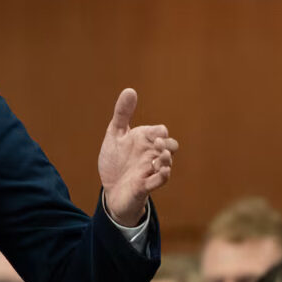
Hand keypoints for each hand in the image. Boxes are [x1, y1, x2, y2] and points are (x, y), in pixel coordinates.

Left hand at [97, 88, 177, 225]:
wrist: (110, 191)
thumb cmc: (115, 162)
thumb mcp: (115, 134)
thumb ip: (122, 114)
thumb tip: (130, 90)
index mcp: (145, 141)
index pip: (161, 131)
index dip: (159, 131)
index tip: (153, 134)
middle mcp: (151, 155)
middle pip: (171, 146)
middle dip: (168, 144)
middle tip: (157, 144)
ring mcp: (149, 171)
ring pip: (167, 164)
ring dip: (166, 160)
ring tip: (159, 159)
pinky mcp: (145, 186)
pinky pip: (159, 181)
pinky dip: (162, 176)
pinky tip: (160, 170)